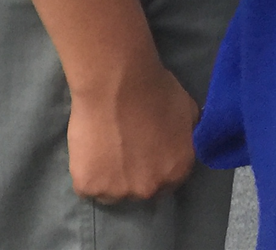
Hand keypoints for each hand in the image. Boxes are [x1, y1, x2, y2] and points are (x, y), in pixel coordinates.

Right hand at [67, 60, 199, 201]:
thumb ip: (187, 137)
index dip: (157, 168)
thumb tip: (184, 144)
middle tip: (125, 151)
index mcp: (177, 171)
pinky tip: (89, 151)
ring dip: (109, 178)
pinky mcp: (88, 186)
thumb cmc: (156, 91)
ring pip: (112, 193)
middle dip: (135, 175)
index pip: (169, 182)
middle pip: (141, 190)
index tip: (147, 156)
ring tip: (105, 151)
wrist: (117, 83)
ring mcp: (118, 191)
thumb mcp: (188, 113)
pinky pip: (87, 187)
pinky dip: (87, 173)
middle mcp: (150, 188)